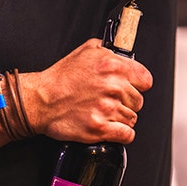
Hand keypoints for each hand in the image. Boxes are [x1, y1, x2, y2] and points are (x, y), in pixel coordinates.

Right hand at [23, 39, 151, 143]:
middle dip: (126, 102)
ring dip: (120, 118)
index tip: (131, 87)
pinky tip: (110, 127)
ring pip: (132, 118)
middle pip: (138, 101)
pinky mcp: (100, 128)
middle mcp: (112, 87)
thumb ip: (109, 50)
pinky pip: (127, 135)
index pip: (145, 80)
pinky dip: (121, 133)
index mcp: (112, 66)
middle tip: (109, 101)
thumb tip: (125, 56)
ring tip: (103, 112)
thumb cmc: (61, 78)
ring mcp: (106, 108)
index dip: (138, 85)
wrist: (41, 100)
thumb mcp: (86, 50)